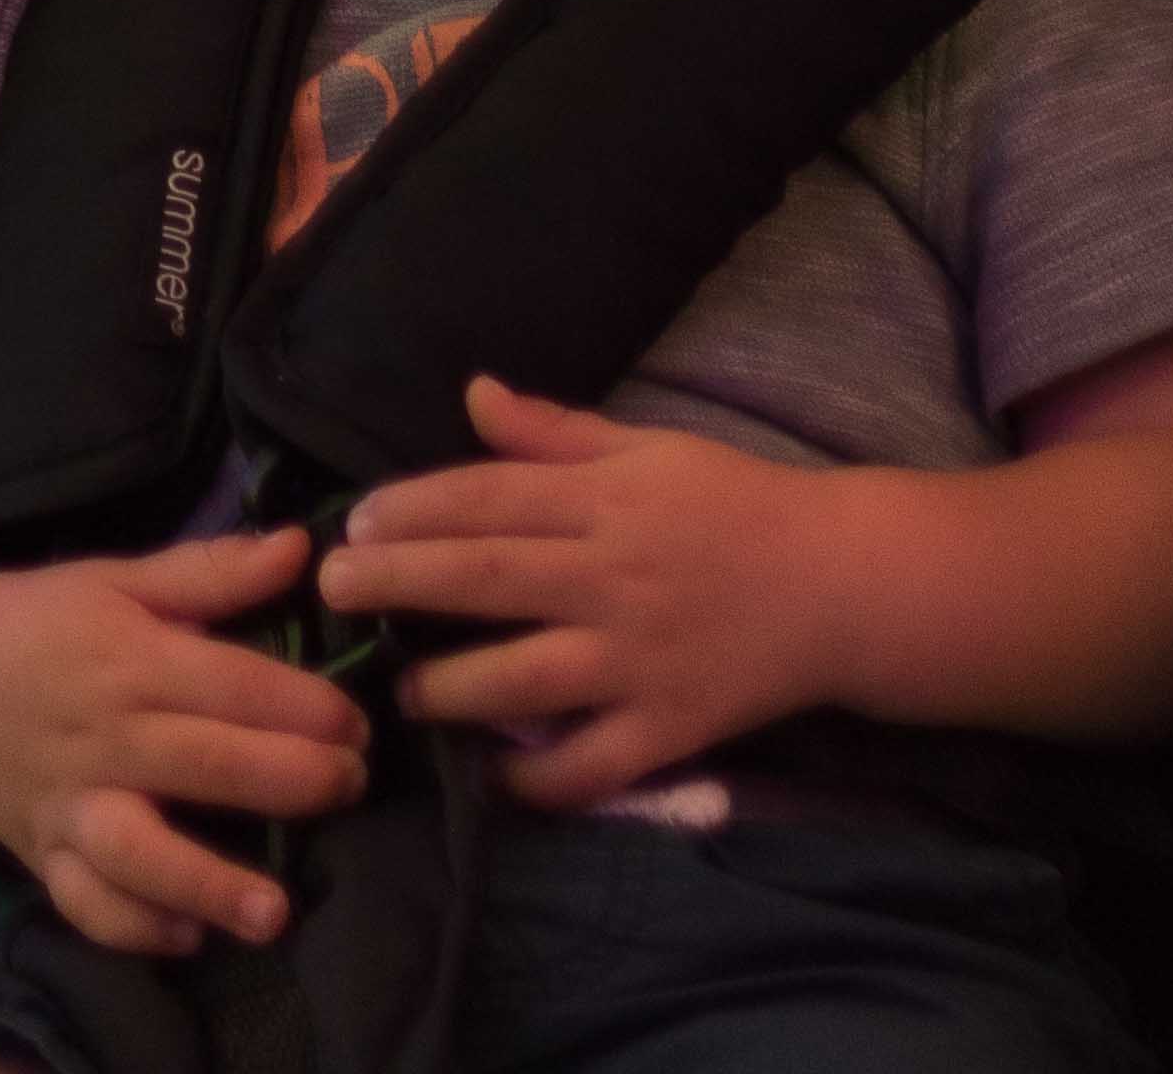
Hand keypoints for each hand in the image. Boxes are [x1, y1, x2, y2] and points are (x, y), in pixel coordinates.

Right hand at [0, 521, 369, 954]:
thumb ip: (210, 570)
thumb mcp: (118, 579)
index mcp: (126, 656)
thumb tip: (299, 548)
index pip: (228, 683)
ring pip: (137, 852)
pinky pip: (86, 904)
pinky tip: (188, 937)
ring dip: (207, 882)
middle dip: (288, 780)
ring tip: (276, 912)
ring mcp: (68, 803)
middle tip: (352, 786)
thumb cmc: (42, 621)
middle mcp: (100, 735)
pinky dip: (133, 927)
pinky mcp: (43, 856)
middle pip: (201, 763)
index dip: (302, 704)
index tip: (359, 722)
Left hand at [334, 377, 845, 813]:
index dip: (414, 509)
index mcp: (605, 500)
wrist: (842, 583)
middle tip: (331, 593)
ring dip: (453, 686)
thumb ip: (555, 434)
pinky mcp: (672, 727)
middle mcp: (612, 577)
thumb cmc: (737, 505)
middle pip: (488, 577)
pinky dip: (543, 779)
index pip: (488, 498)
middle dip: (401, 583)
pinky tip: (496, 780)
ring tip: (401, 693)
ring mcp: (640, 658)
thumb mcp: (649, 448)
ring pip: (527, 676)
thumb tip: (473, 393)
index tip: (352, 524)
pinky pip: (596, 764)